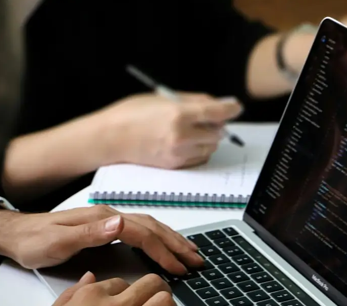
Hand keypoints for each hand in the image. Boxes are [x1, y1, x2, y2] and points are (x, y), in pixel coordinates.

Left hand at [0, 206, 203, 274]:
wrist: (14, 234)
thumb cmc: (33, 242)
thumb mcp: (58, 242)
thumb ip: (89, 234)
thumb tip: (120, 224)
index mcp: (101, 220)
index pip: (141, 233)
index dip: (162, 250)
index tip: (178, 267)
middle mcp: (108, 217)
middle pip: (152, 227)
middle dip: (176, 244)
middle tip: (197, 261)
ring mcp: (107, 222)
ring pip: (148, 228)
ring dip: (171, 240)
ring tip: (189, 254)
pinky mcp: (104, 229)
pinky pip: (139, 232)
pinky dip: (157, 240)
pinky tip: (163, 249)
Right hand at [98, 93, 242, 168]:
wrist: (110, 138)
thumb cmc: (132, 114)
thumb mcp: (162, 98)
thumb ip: (192, 101)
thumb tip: (217, 103)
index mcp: (178, 114)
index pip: (217, 113)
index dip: (231, 109)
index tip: (235, 107)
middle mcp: (181, 136)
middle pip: (218, 133)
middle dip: (216, 125)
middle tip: (206, 118)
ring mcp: (178, 154)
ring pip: (210, 148)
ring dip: (207, 139)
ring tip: (191, 130)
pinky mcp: (174, 165)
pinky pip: (198, 159)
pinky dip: (198, 150)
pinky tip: (184, 142)